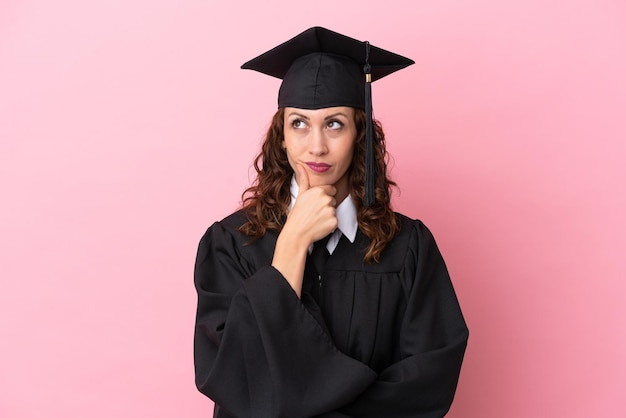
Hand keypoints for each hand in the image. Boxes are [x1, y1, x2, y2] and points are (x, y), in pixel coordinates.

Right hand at [271, 164, 337, 296]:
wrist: (297, 234)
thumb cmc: (297, 215)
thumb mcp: (300, 195)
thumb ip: (304, 179)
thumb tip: (300, 165)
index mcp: (318, 191)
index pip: (330, 190)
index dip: (323, 197)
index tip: (315, 204)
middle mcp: (326, 199)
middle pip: (333, 200)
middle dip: (326, 206)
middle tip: (314, 213)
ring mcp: (331, 211)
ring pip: (334, 210)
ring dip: (327, 215)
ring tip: (316, 219)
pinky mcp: (334, 222)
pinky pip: (336, 221)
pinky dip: (330, 224)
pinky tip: (320, 225)